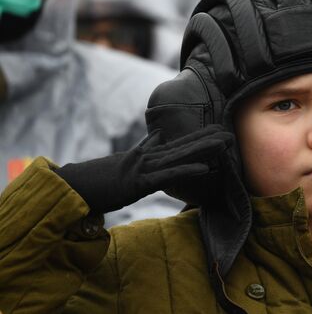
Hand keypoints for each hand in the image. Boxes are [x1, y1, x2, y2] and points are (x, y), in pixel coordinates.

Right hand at [54, 125, 233, 212]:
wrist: (73, 187)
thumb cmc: (98, 180)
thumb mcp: (125, 165)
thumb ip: (143, 151)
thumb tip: (159, 136)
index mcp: (146, 157)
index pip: (177, 145)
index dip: (199, 138)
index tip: (218, 131)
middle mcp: (148, 159)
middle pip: (183, 146)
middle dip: (208, 139)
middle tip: (231, 133)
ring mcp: (144, 169)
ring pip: (179, 156)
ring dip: (204, 149)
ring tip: (225, 142)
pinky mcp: (139, 183)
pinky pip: (167, 176)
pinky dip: (186, 169)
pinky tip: (205, 166)